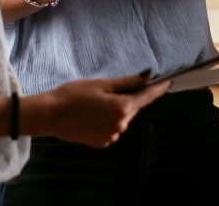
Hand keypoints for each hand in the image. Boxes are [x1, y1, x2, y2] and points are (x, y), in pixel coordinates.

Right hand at [31, 72, 169, 147]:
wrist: (49, 115)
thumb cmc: (72, 95)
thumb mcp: (101, 84)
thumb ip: (127, 82)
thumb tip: (148, 76)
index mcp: (122, 108)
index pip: (147, 97)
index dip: (158, 88)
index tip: (168, 82)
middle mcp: (120, 125)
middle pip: (133, 108)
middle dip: (129, 97)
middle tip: (112, 88)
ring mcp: (111, 136)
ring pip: (122, 118)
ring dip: (116, 109)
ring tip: (95, 102)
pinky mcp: (102, 142)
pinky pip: (111, 128)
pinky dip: (107, 120)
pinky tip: (91, 114)